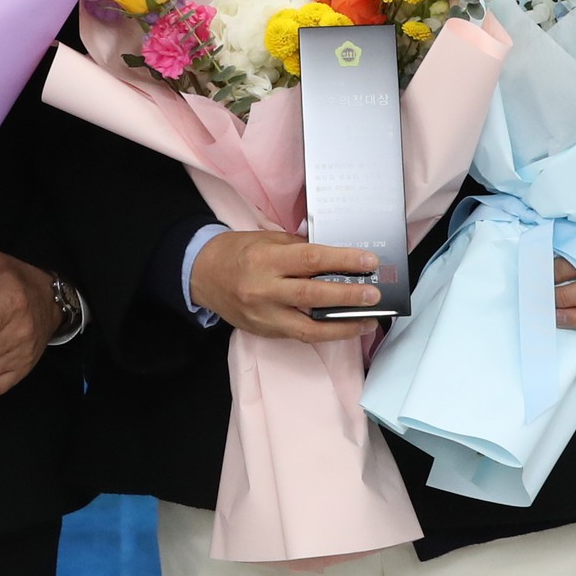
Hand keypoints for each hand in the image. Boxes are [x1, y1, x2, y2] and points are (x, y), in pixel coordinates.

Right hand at [190, 231, 379, 343]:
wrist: (202, 274)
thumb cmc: (238, 251)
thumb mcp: (267, 239)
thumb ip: (299, 249)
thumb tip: (337, 259)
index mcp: (266, 259)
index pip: (311, 259)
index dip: (343, 260)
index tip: (369, 261)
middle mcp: (264, 289)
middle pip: (313, 296)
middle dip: (348, 296)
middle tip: (374, 295)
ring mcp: (263, 315)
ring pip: (308, 328)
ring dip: (342, 326)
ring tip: (366, 321)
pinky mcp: (263, 332)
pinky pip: (298, 335)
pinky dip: (323, 333)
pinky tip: (342, 328)